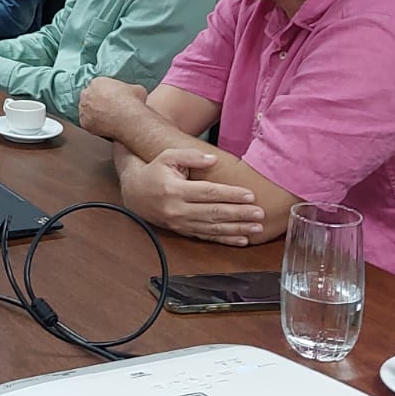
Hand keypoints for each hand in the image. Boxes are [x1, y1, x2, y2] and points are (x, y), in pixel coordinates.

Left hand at [77, 77, 148, 138]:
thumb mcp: (136, 89)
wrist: (130, 119)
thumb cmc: (133, 103)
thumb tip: (132, 93)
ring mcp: (84, 109)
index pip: (97, 86)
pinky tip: (103, 126)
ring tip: (106, 119)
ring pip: (86, 110)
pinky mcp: (84, 122)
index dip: (105, 93)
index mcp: (97, 82)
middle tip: (108, 109)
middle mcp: (87, 94)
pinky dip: (93, 125)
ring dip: (93, 114)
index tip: (111, 99)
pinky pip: (87, 123)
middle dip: (97, 102)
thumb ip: (128, 89)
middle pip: (89, 97)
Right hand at [117, 147, 264, 245]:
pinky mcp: (182, 231)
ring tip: (256, 228)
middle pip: (214, 213)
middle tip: (259, 214)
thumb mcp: (168, 157)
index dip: (230, 194)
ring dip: (237, 229)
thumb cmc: (154, 171)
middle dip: (239, 214)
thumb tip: (212, 159)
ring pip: (213, 228)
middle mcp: (177, 209)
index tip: (250, 195)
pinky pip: (206, 237)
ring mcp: (180, 223)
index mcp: (175, 190)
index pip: (209, 193)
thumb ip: (190, 155)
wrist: (134, 192)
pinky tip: (241, 239)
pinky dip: (225, 240)